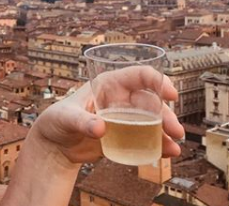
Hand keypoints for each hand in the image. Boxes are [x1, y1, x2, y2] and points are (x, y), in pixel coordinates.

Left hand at [32, 67, 184, 164]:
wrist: (53, 146)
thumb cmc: (56, 122)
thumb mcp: (66, 118)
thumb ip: (82, 121)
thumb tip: (100, 129)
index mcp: (108, 84)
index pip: (138, 75)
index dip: (157, 80)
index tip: (170, 93)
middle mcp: (120, 98)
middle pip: (150, 100)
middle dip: (165, 113)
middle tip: (174, 130)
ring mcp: (124, 117)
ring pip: (152, 120)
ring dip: (166, 131)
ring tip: (174, 146)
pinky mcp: (124, 136)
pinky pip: (146, 138)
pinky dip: (158, 144)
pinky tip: (169, 152)